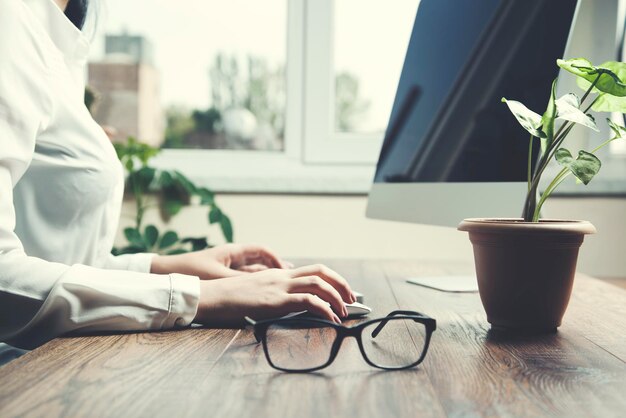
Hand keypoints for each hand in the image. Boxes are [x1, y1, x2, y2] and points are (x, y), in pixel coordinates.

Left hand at [151, 243, 291, 279]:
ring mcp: (226, 267)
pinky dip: (253, 285)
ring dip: (265, 277)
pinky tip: (259, 295)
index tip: (287, 270)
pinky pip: (243, 279)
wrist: (167, 275)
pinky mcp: (220, 278)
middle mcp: (232, 257)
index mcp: (233, 251)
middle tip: (291, 277)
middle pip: (260, 260)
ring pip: (252, 271)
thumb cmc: (191, 272)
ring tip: (280, 286)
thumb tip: (265, 284)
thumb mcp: (220, 277)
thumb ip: (242, 280)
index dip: (276, 259)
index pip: (262, 250)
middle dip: (275, 268)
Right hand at [194, 264, 357, 324]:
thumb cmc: (228, 299)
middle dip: (341, 283)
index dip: (331, 279)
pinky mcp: (277, 300)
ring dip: (337, 296)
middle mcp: (282, 276)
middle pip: (321, 271)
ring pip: (319, 283)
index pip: (312, 270)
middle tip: (352, 299)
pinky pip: (308, 301)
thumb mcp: (255, 294)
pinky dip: (325, 308)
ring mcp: (280, 286)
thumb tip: (287, 305)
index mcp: (278, 274)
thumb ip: (272, 295)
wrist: (211, 297)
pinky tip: (331, 318)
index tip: (342, 291)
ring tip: (345, 311)